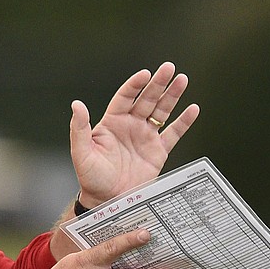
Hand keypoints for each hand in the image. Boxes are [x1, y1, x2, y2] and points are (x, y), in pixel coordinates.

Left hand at [69, 61, 199, 207]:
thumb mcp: (81, 152)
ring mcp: (145, 137)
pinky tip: (193, 109)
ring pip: (162, 111)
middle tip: (169, 68)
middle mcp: (130, 126)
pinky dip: (184, 122)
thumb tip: (76, 104)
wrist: (107, 200)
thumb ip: (79, 128)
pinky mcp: (158, 151)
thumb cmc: (91, 177)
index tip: (145, 74)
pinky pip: (173, 133)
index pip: (125, 97)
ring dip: (172, 96)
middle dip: (158, 83)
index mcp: (112, 122)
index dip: (135, 85)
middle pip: (147, 99)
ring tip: (182, 80)